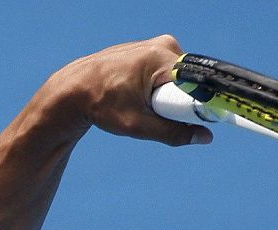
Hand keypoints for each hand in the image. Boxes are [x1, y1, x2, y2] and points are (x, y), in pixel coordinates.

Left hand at [47, 35, 210, 146]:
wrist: (72, 90)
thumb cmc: (101, 105)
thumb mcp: (137, 125)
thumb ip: (172, 132)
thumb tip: (205, 137)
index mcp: (162, 57)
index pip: (198, 81)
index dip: (195, 103)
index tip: (182, 118)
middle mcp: (162, 45)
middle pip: (187, 79)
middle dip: (175, 100)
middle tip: (149, 111)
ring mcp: (154, 44)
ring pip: (175, 77)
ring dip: (164, 94)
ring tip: (137, 101)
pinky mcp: (147, 50)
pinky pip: (163, 71)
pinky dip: (155, 86)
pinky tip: (135, 94)